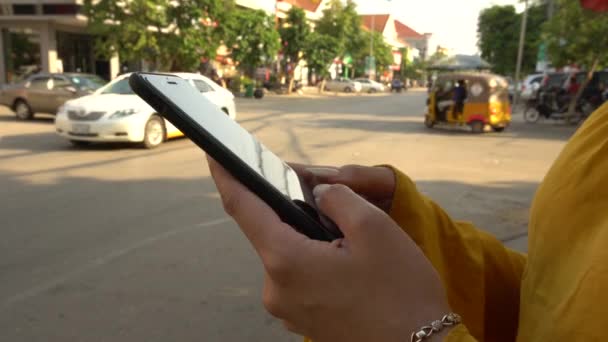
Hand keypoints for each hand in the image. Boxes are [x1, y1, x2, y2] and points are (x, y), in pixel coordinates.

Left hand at [207, 157, 450, 341]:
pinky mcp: (302, 319)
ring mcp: (288, 308)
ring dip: (307, 239)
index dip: (228, 177)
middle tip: (324, 200)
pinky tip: (346, 265)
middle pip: (271, 232)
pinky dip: (313, 261)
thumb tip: (318, 194)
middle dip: (292, 211)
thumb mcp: (375, 230)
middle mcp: (277, 288)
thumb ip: (338, 199)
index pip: (243, 208)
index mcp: (286, 260)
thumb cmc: (401, 294)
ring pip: (288, 255)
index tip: (215, 157)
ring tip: (347, 241)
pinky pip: (299, 277)